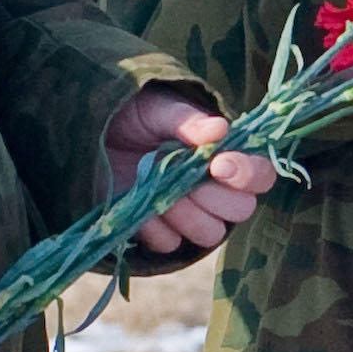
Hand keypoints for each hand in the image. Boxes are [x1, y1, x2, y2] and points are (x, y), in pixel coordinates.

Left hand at [110, 87, 276, 263]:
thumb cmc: (132, 114)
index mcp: (224, 155)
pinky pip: (170, 243)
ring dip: (185, 214)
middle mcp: (213, 189)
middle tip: (185, 178)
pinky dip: (153, 225)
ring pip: (210, 233)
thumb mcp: (157, 108)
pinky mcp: (159, 231)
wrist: (91, 136)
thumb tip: (221, 130)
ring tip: (160, 191)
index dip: (247, 174)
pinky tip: (138, 202)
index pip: (261, 175)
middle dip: (213, 196)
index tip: (217, 164)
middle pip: (241, 210)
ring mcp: (187, 214)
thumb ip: (188, 121)